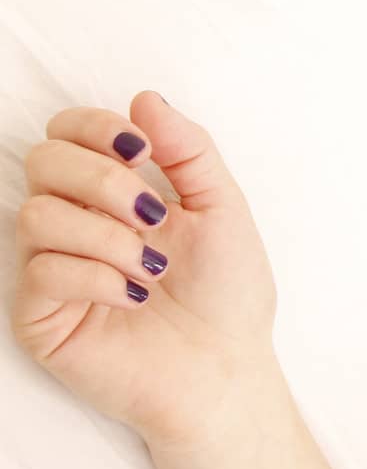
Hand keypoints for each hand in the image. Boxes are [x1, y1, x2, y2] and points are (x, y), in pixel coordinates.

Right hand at [9, 90, 280, 449]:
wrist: (227, 370)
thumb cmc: (229, 295)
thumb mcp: (223, 208)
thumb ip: (189, 151)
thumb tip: (145, 99)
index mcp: (114, 193)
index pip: (68, 133)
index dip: (95, 127)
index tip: (143, 150)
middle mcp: (75, 223)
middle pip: (42, 161)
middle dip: (103, 180)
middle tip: (154, 216)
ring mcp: (51, 268)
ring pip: (35, 215)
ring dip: (106, 236)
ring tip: (153, 268)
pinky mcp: (39, 315)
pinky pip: (42, 271)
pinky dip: (97, 277)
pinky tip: (134, 297)